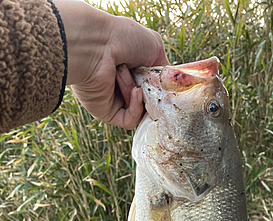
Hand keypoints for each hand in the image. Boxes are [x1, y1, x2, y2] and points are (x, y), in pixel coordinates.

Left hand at [54, 0, 167, 128]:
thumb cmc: (122, 38)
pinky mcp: (106, 113)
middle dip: (150, 90)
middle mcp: (121, 86)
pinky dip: (135, 108)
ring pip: (139, 110)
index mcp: (131, 70)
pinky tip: (133, 92)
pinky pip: (129, 120)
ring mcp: (114, 101)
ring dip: (137, 92)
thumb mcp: (154, 47)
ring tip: (124, 71)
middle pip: (148, 102)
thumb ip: (164, 69)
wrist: (96, 43)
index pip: (151, 88)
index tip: (165, 84)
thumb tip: (167, 85)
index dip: (160, 88)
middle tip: (147, 77)